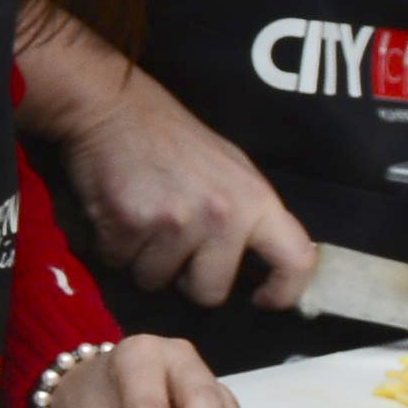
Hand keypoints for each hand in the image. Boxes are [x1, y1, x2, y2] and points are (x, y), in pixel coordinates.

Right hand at [49, 74, 317, 312]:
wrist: (113, 107)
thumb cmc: (174, 139)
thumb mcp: (231, 170)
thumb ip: (249, 217)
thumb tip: (260, 268)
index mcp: (256, 200)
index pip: (295, 260)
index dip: (284, 292)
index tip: (261, 300)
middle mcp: (222, 215)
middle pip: (210, 292)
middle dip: (187, 279)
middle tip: (173, 245)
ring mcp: (175, 222)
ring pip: (156, 281)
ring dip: (144, 260)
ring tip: (142, 220)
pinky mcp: (130, 225)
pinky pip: (119, 263)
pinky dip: (113, 247)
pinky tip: (117, 213)